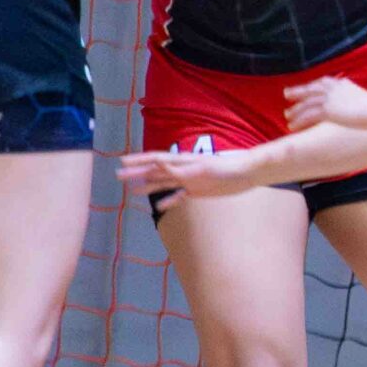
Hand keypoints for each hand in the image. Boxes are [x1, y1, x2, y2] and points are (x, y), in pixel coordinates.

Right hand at [118, 145, 261, 204]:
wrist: (247, 173)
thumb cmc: (227, 167)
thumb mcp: (202, 169)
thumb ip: (179, 169)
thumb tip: (157, 163)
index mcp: (183, 161)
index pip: (155, 160)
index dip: (138, 161)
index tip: (122, 163)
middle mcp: (183, 170)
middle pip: (155, 171)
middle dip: (137, 173)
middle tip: (119, 177)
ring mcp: (190, 181)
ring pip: (164, 183)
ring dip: (148, 185)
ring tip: (133, 189)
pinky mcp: (198, 191)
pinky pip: (179, 197)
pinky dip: (168, 201)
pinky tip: (159, 207)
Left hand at [283, 77, 366, 130]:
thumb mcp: (364, 98)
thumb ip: (354, 98)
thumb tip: (356, 103)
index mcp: (342, 83)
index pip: (322, 82)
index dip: (312, 85)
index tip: (305, 88)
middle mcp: (334, 89)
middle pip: (311, 89)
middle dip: (298, 91)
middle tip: (286, 94)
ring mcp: (330, 99)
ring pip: (307, 103)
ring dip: (296, 109)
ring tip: (287, 115)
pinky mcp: (328, 111)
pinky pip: (309, 116)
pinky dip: (299, 121)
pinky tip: (292, 126)